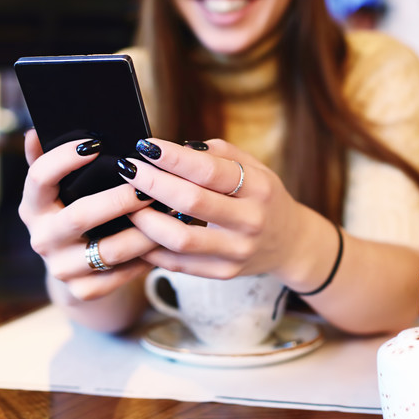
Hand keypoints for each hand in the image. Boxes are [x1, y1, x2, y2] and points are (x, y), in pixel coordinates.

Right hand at [18, 130, 158, 302]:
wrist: (75, 268)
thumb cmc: (74, 211)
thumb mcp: (58, 189)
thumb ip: (48, 160)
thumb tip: (35, 130)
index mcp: (32, 207)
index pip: (39, 178)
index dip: (63, 159)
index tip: (96, 143)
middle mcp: (42, 238)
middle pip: (80, 216)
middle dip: (119, 199)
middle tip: (149, 186)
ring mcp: (61, 268)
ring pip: (110, 249)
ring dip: (145, 230)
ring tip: (172, 212)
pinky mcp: (83, 290)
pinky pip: (122, 273)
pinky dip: (147, 256)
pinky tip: (167, 240)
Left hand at [119, 138, 332, 284]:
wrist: (290, 243)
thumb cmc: (263, 197)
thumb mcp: (255, 168)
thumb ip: (218, 154)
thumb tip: (175, 147)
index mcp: (259, 188)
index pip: (209, 170)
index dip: (172, 157)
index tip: (144, 145)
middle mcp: (251, 221)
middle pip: (191, 202)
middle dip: (152, 183)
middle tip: (128, 169)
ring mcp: (237, 251)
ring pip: (180, 239)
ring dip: (146, 219)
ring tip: (128, 202)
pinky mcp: (224, 273)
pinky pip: (179, 264)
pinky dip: (153, 247)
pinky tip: (138, 231)